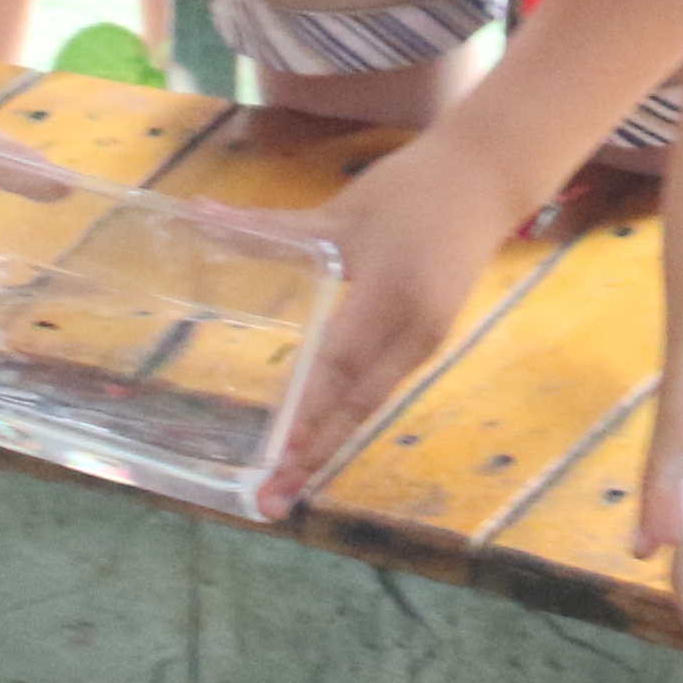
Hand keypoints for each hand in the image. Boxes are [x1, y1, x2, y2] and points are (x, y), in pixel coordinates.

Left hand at [257, 137, 529, 514]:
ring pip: (369, 405)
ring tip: (288, 489)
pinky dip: (346, 422)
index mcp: (394, 292)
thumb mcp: (341, 209)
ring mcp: (426, 341)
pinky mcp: (428, 343)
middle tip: (271, 501)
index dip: (310, 407)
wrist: (486, 182)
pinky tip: (317, 446)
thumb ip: (270, 227)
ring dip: (329, 447)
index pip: (342, 360)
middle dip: (313, 454)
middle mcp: (415, 329)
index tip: (280, 450)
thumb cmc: (409, 190)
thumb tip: (196, 215)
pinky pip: (380, 391)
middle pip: (357, 402)